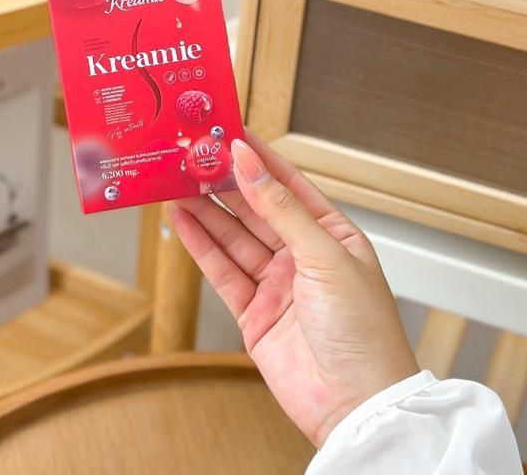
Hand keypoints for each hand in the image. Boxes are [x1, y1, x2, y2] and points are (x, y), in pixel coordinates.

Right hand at [171, 130, 418, 446]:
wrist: (355, 406)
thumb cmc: (363, 332)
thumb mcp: (324, 256)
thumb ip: (281, 209)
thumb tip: (250, 165)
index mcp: (331, 234)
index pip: (288, 184)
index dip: (259, 158)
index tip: (230, 133)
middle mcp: (302, 255)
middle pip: (255, 209)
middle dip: (224, 182)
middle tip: (192, 158)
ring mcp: (276, 283)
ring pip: (233, 236)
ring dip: (205, 210)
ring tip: (176, 183)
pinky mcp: (253, 311)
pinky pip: (222, 270)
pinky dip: (200, 246)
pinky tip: (182, 222)